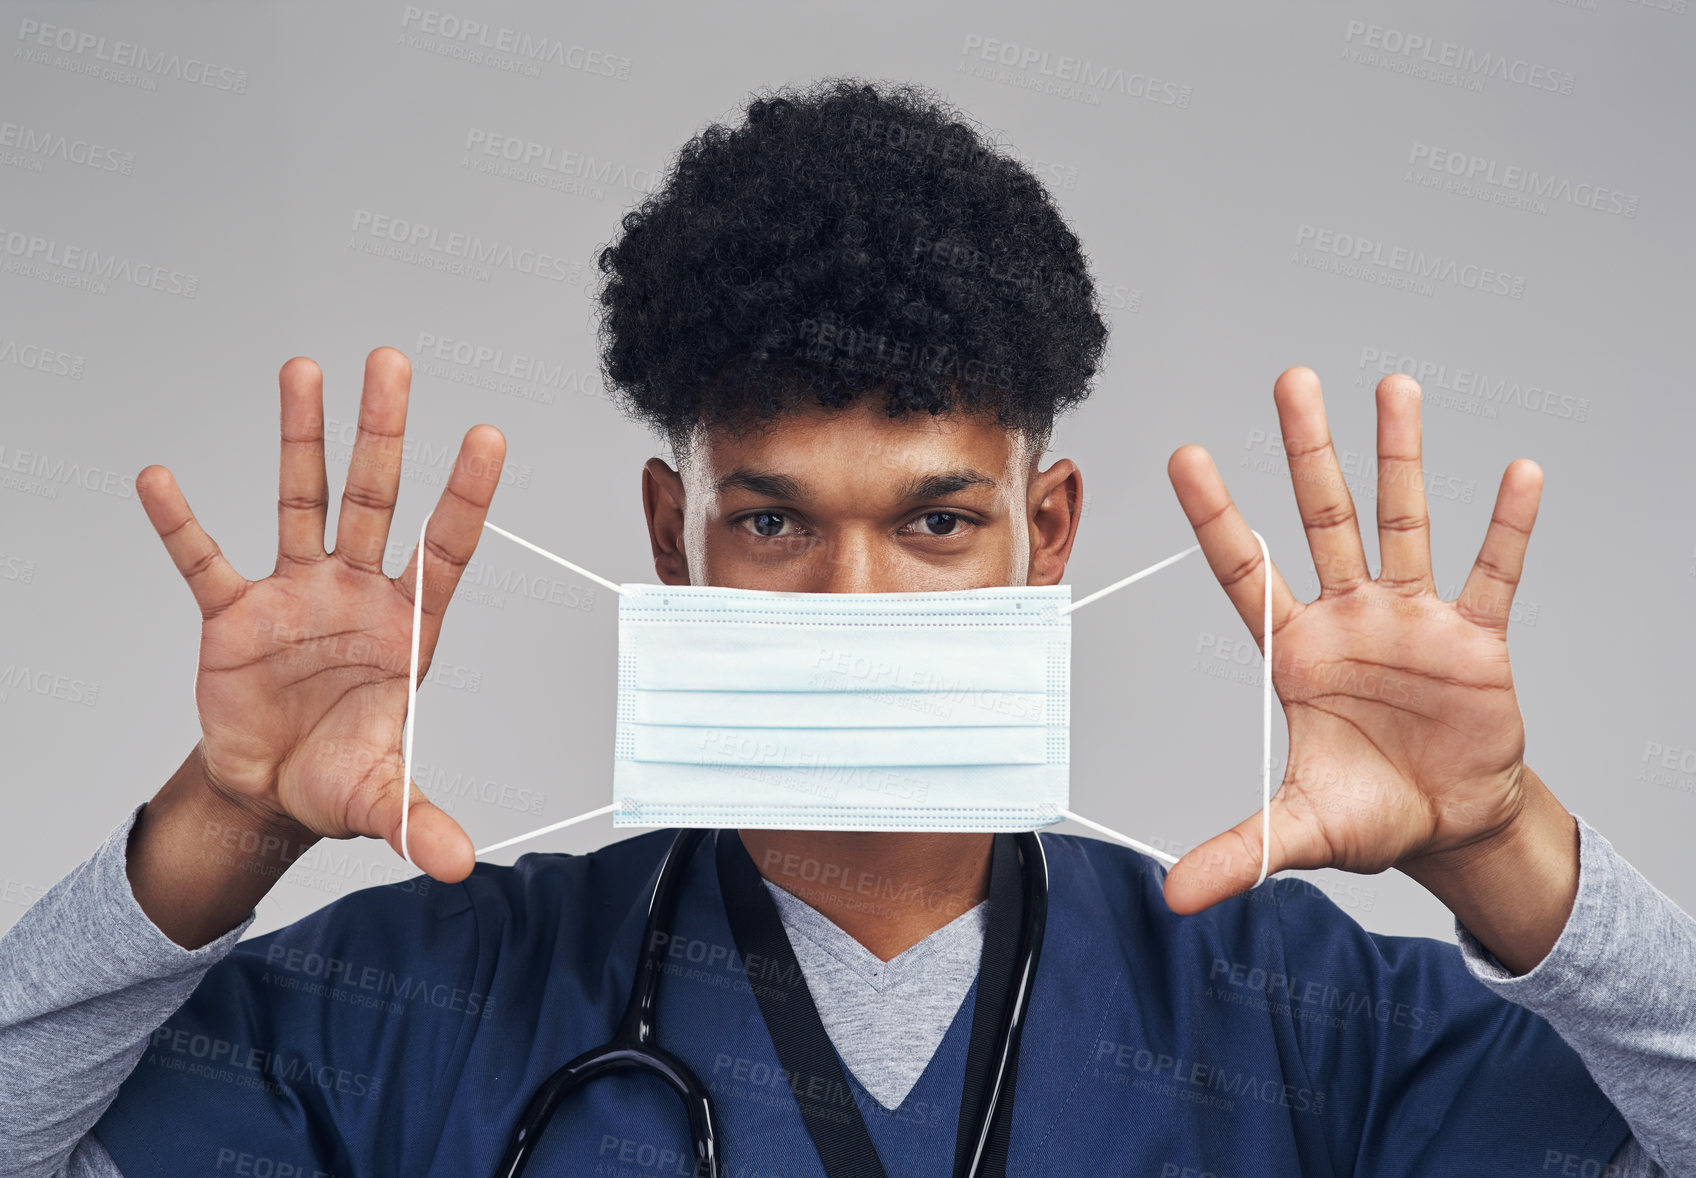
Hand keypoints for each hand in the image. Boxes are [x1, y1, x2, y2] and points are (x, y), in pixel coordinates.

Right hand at [136, 347, 505, 884]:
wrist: (274, 789)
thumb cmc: (342, 777)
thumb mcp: (385, 800)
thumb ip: (421, 820)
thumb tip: (459, 865)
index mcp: (407, 627)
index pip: (445, 548)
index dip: (465, 496)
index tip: (487, 435)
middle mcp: (357, 593)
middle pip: (375, 499)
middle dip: (383, 434)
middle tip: (391, 361)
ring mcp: (295, 594)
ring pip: (301, 501)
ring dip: (302, 438)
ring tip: (303, 369)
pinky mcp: (233, 615)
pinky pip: (205, 562)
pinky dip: (181, 524)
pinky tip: (159, 478)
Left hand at [1162, 366, 1554, 915]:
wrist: (1449, 824)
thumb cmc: (1369, 812)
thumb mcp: (1298, 831)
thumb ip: (1239, 851)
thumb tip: (1171, 897)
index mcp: (1295, 651)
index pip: (1246, 569)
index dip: (1217, 516)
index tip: (1186, 455)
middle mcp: (1349, 617)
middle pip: (1323, 519)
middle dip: (1309, 452)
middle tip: (1292, 381)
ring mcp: (1412, 618)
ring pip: (1403, 522)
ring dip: (1399, 458)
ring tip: (1395, 386)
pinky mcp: (1475, 637)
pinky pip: (1491, 573)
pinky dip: (1505, 526)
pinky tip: (1517, 472)